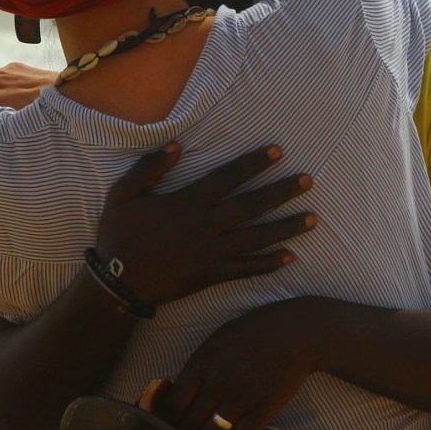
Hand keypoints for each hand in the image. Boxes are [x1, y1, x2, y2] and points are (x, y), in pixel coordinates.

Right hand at [94, 143, 315, 306]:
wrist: (117, 283)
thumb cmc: (118, 235)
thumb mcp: (123, 194)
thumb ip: (149, 168)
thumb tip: (176, 146)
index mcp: (187, 202)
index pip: (227, 177)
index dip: (253, 163)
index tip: (277, 152)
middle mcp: (205, 226)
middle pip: (251, 205)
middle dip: (282, 192)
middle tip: (309, 181)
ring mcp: (211, 253)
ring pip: (256, 237)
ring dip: (286, 228)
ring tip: (313, 219)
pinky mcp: (211, 275)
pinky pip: (246, 270)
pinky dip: (268, 264)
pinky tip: (290, 258)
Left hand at [161, 296, 325, 429]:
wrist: (295, 332)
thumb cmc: (253, 332)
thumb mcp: (217, 341)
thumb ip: (198, 367)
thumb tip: (178, 393)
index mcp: (201, 363)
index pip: (172, 405)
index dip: (170, 420)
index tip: (176, 425)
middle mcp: (216, 382)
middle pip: (188, 425)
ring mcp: (240, 397)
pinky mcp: (263, 409)